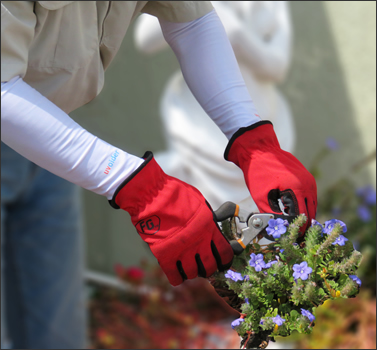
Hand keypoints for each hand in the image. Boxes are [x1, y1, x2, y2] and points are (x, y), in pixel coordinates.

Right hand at [110, 152, 233, 285]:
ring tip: (188, 266)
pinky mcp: (165, 256)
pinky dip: (176, 278)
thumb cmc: (176, 194)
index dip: (225, 260)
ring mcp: (182, 251)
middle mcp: (199, 242)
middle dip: (208, 268)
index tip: (223, 262)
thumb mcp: (200, 203)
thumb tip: (214, 225)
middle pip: (209, 266)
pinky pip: (174, 276)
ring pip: (192, 273)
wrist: (153, 196)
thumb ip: (208, 218)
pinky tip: (176, 274)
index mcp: (209, 228)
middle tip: (204, 266)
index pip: (225, 252)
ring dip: (192, 272)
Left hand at [225, 121, 316, 230]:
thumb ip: (272, 215)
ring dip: (304, 217)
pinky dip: (303, 206)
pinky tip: (294, 214)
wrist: (259, 149)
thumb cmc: (258, 172)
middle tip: (294, 239)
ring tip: (294, 230)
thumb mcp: (262, 196)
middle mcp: (308, 185)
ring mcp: (309, 180)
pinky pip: (309, 196)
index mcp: (298, 189)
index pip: (302, 218)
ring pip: (311, 205)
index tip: (290, 241)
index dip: (297, 232)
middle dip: (303, 227)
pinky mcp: (306, 177)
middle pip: (310, 214)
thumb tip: (277, 231)